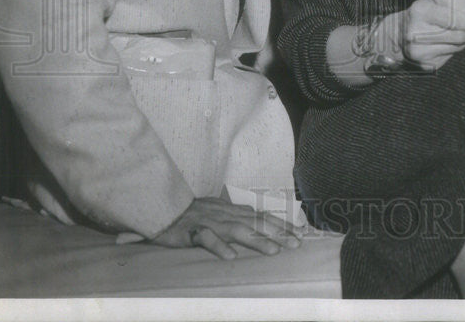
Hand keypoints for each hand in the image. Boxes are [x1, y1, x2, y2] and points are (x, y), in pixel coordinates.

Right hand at [152, 197, 304, 259]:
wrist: (164, 207)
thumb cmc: (194, 212)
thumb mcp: (220, 210)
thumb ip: (239, 215)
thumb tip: (259, 217)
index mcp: (233, 211)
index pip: (262, 216)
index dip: (282, 223)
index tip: (301, 232)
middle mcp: (226, 215)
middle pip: (256, 222)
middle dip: (278, 232)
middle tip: (297, 242)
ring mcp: (210, 222)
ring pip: (237, 231)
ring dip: (257, 240)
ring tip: (274, 250)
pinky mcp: (192, 232)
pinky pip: (207, 239)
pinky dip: (219, 247)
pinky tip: (230, 257)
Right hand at [397, 0, 464, 71]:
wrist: (393, 36)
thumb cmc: (417, 16)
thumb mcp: (429, 4)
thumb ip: (450, 8)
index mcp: (420, 12)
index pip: (454, 19)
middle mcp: (418, 34)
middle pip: (459, 36)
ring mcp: (420, 52)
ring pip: (457, 47)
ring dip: (464, 40)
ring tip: (457, 32)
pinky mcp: (425, 65)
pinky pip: (451, 56)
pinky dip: (454, 49)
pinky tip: (445, 42)